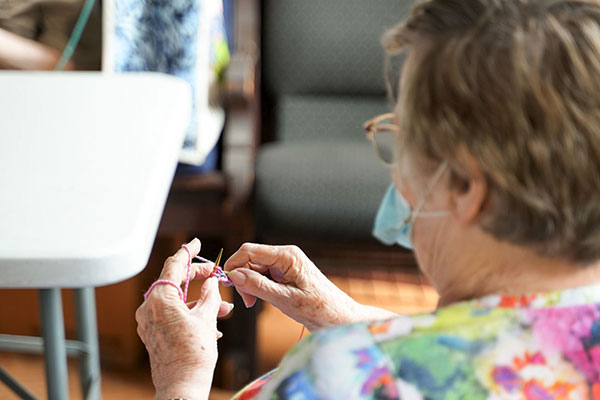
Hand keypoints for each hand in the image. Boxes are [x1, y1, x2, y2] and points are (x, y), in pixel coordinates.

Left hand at [135, 239, 233, 399]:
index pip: (174, 265)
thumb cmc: (193, 355)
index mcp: (160, 298)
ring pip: (177, 300)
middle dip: (197, 279)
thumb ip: (209, 294)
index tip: (196, 243)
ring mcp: (149, 322)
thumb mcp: (207, 317)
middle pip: (174, 282)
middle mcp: (150, 307)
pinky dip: (191, 314)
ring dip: (200, 301)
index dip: (187, 252)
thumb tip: (211, 282)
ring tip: (223, 308)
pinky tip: (211, 324)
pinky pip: (173, 315)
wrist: (182, 385)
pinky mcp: (153, 333)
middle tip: (214, 275)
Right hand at [224, 243, 359, 330]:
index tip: (227, 284)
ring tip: (253, 303)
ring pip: (254, 269)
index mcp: (287, 256)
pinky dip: (256, 288)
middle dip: (242, 279)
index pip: (249, 251)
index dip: (234, 265)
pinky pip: (262, 276)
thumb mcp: (285, 299)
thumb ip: (258, 286)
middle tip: (247, 302)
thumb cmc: (318, 308)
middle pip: (250, 260)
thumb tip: (234, 275)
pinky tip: (260, 299)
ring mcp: (285, 264)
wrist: (338, 317)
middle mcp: (285, 256)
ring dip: (249, 285)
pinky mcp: (284, 274)